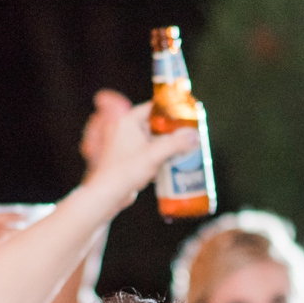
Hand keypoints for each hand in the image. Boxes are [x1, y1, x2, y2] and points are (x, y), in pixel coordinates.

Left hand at [83, 99, 198, 208]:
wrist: (108, 194)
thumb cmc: (125, 171)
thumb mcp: (155, 155)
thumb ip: (176, 144)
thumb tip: (195, 136)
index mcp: (128, 121)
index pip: (153, 108)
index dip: (170, 112)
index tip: (185, 117)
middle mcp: (124, 130)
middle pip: (154, 125)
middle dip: (171, 133)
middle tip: (188, 136)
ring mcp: (124, 145)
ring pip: (151, 141)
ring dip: (166, 146)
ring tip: (183, 151)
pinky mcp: (126, 159)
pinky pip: (146, 153)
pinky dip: (158, 157)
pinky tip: (171, 164)